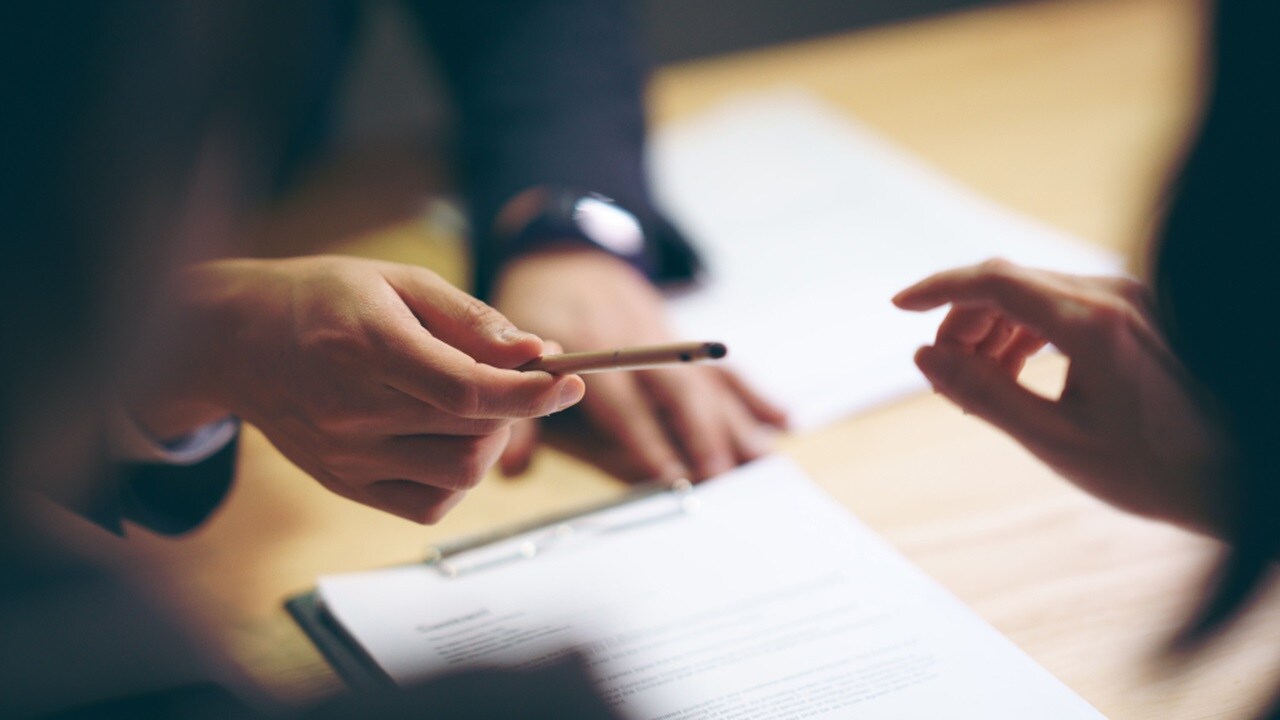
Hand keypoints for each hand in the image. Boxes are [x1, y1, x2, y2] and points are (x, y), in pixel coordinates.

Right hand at [129, 256, 584, 522]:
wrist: (237, 340)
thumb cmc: (323, 299)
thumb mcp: (399, 281)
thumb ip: (471, 318)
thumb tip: (536, 351)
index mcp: (368, 347)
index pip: (467, 390)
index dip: (531, 394)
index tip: (570, 382)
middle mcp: (353, 411)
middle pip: (472, 433)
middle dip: (515, 405)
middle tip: (510, 376)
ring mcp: (347, 456)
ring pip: (459, 474)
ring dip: (490, 441)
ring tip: (472, 404)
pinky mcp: (345, 484)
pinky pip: (429, 504)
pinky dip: (457, 477)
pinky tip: (446, 438)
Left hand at [491, 248, 786, 481]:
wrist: (561, 255)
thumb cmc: (533, 316)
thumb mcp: (508, 358)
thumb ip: (517, 415)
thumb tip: (510, 471)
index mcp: (587, 345)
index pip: (622, 402)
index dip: (646, 440)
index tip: (667, 476)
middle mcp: (634, 339)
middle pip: (675, 392)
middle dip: (700, 435)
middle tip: (720, 477)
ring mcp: (663, 335)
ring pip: (706, 382)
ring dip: (736, 422)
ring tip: (761, 461)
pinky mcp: (680, 335)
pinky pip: (720, 368)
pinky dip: (753, 394)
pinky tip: (782, 420)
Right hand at [893, 259, 1229, 534]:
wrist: (1240, 478)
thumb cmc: (1156, 469)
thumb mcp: (1054, 441)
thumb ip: (983, 393)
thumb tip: (925, 357)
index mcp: (1093, 322)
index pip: (994, 281)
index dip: (938, 289)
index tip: (898, 306)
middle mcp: (1114, 295)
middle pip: (1010, 283)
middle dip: (963, 322)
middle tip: (942, 375)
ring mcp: (1131, 299)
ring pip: (1034, 292)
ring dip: (993, 329)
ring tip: (976, 384)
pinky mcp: (1139, 312)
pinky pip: (1063, 304)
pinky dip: (1026, 331)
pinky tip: (1015, 373)